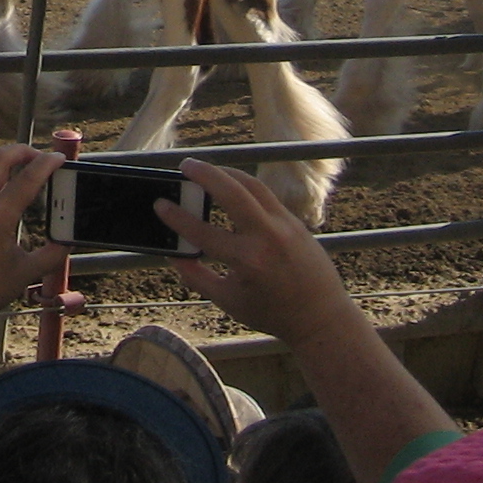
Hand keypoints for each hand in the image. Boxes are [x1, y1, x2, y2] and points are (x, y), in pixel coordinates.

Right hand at [165, 158, 358, 348]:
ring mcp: (285, 225)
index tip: (160, 204)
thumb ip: (197, 277)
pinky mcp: (295, 221)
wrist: (322, 317)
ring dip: (227, 173)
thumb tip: (173, 256)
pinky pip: (265, 196)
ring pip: (252, 185)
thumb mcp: (229, 301)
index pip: (203, 232)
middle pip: (233, 191)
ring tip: (206, 169)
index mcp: (247, 261)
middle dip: (206, 174)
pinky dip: (245, 187)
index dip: (177, 218)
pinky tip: (230, 187)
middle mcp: (267, 237)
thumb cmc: (272, 313)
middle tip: (185, 165)